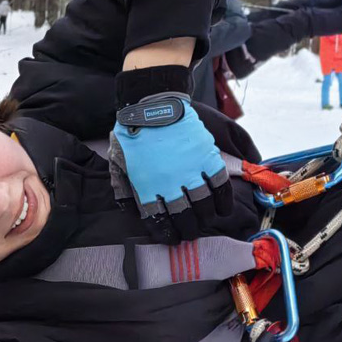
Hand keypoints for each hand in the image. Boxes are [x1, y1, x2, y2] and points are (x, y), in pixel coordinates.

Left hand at [109, 92, 232, 243]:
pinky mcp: (206, 157)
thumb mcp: (118, 163)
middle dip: (189, 229)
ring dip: (206, 218)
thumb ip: (125, 189)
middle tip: (191, 232)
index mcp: (146, 186)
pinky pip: (219, 185)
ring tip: (206, 221)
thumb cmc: (133, 133)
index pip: (158, 219)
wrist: (152, 102)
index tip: (172, 238)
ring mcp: (190, 170)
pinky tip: (223, 209)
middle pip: (184, 216)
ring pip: (203, 204)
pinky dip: (223, 201)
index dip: (167, 233)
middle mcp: (169, 183)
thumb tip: (131, 211)